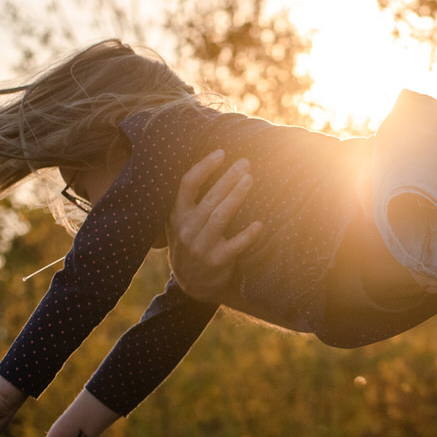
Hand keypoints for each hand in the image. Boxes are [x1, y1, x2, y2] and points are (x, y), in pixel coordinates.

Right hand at [166, 149, 262, 297]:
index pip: (187, 185)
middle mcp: (186, 229)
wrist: (192, 284)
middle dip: (228, 178)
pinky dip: (247, 235)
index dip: (203, 167)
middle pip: (209, 198)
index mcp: (177, 216)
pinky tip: (260, 224)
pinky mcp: (216, 261)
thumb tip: (212, 165)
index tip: (221, 153)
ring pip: (220, 217)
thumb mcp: (180, 223)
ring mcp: (200, 246)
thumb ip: (189, 201)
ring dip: (236, 196)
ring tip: (250, 179)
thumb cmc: (192, 243)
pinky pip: (234, 246)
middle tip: (245, 163)